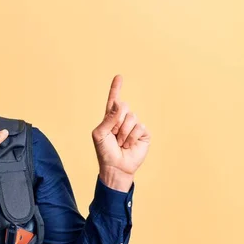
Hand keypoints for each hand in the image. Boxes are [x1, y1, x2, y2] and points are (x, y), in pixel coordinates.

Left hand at [92, 75, 150, 190]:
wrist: (116, 167)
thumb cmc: (105, 152)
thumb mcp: (100, 134)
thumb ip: (108, 118)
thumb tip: (120, 103)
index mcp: (110, 119)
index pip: (113, 101)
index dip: (116, 88)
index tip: (119, 77)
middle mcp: (123, 120)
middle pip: (124, 106)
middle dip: (117, 121)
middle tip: (114, 135)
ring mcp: (134, 126)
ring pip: (132, 118)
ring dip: (123, 132)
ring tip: (120, 143)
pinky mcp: (143, 133)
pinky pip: (140, 127)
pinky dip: (131, 137)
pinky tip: (128, 145)